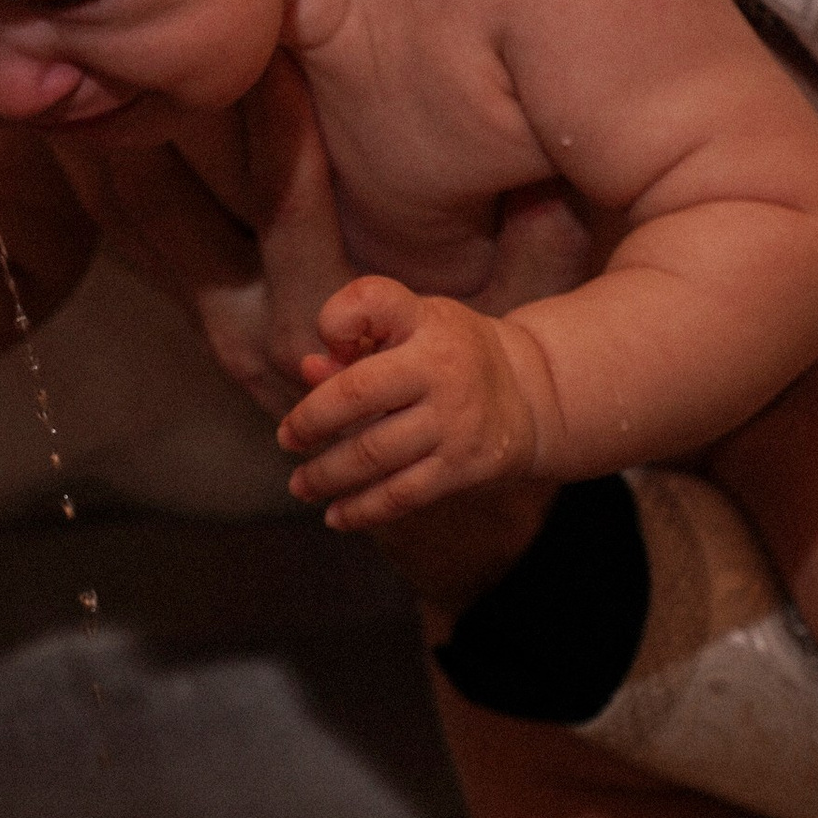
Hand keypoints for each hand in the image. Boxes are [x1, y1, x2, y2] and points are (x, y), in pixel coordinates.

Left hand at [277, 278, 550, 529]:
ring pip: (373, 454)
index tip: (326, 342)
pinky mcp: (464, 466)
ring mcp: (455, 421)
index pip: (373, 302)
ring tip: (300, 484)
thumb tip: (309, 370)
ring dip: (325, 475)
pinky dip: (361, 510)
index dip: (338, 319)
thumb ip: (359, 342)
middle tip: (286, 439)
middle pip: (358, 394)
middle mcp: (442, 368)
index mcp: (426, 321)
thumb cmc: (450, 352)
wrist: (531, 392)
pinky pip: (401, 495)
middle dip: (311, 421)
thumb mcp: (414, 326)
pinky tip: (335, 515)